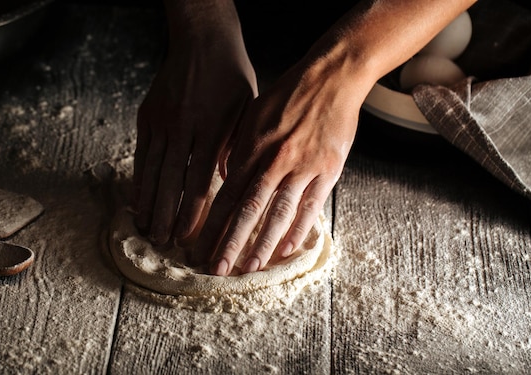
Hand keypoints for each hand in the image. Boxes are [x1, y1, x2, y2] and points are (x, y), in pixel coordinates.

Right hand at [133, 1, 256, 244]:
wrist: (202, 40)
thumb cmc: (231, 76)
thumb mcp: (246, 111)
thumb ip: (237, 149)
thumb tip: (231, 185)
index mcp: (213, 129)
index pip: (200, 181)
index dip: (193, 212)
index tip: (189, 237)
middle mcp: (185, 128)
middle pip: (172, 182)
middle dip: (168, 216)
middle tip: (165, 244)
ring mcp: (163, 121)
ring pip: (153, 171)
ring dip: (149, 204)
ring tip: (146, 230)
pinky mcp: (147, 116)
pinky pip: (141, 154)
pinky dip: (138, 179)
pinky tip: (135, 201)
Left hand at [194, 60, 366, 274]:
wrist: (331, 77)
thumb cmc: (288, 94)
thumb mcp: (253, 114)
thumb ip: (239, 147)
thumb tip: (225, 177)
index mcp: (252, 146)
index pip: (226, 194)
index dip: (211, 224)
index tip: (199, 246)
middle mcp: (275, 160)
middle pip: (248, 209)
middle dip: (230, 242)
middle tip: (216, 270)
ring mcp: (303, 166)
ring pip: (279, 212)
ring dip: (263, 244)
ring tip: (248, 268)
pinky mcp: (328, 170)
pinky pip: (311, 205)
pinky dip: (299, 229)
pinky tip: (287, 250)